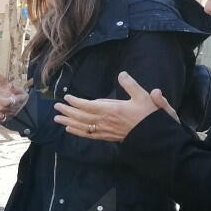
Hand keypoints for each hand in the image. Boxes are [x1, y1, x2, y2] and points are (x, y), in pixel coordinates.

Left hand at [52, 71, 177, 141]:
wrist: (155, 136)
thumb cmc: (150, 115)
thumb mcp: (144, 97)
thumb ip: (131, 85)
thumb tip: (122, 74)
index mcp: (113, 110)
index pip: (89, 106)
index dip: (77, 102)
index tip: (67, 98)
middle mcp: (106, 121)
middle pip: (82, 116)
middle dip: (68, 112)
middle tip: (56, 107)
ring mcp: (105, 130)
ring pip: (83, 126)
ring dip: (68, 122)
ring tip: (57, 118)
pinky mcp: (107, 136)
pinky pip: (89, 135)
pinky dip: (77, 132)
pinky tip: (69, 129)